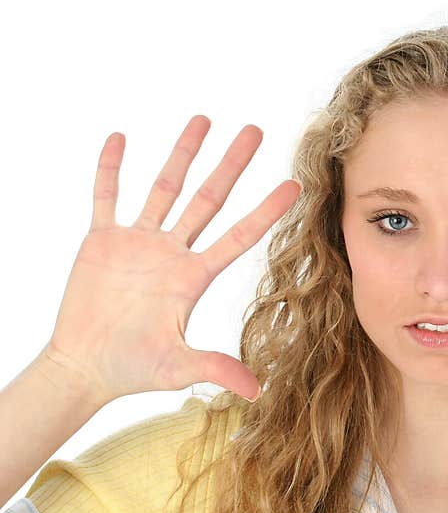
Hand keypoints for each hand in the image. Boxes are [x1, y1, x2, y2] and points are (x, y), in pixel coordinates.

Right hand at [45, 115, 299, 404]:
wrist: (87, 367)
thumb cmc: (134, 369)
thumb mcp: (178, 367)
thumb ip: (215, 369)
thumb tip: (258, 392)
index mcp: (194, 276)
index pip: (239, 236)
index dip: (266, 211)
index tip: (295, 186)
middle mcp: (172, 252)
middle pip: (208, 199)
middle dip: (231, 165)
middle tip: (256, 131)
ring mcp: (138, 242)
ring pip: (164, 188)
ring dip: (182, 154)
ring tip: (203, 119)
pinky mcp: (102, 240)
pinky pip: (106, 197)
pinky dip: (111, 170)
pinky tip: (120, 139)